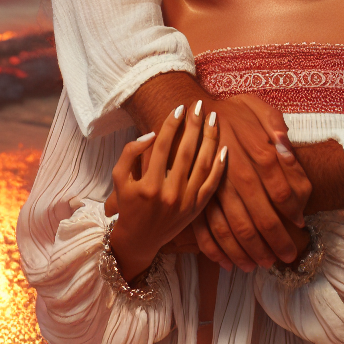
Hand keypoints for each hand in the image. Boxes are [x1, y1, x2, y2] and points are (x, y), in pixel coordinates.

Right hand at [108, 102, 225, 281]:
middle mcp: (168, 193)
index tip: (179, 107)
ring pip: (202, 165)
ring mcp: (185, 202)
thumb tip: (151, 134)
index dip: (171, 124)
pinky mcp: (196, 209)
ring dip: (210, 139)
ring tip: (214, 119)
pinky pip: (212, 185)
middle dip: (194, 125)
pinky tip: (224, 147)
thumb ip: (130, 153)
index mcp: (148, 184)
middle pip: (186, 152)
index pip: (163, 146)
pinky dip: (220, 166)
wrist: (140, 238)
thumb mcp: (119, 179)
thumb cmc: (129, 203)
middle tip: (200, 106)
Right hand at [192, 94, 311, 272]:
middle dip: (275, 240)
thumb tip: (287, 147)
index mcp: (254, 151)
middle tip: (287, 257)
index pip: (280, 189)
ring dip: (248, 251)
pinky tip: (228, 263)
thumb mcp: (255, 106)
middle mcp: (234, 172)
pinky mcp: (195, 196)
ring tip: (261, 265)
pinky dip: (215, 250)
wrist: (191, 113)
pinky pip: (203, 229)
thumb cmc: (230, 113)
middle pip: (259, 215)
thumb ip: (274, 123)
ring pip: (232, 228)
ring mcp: (212, 187)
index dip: (292, 209)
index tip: (299, 223)